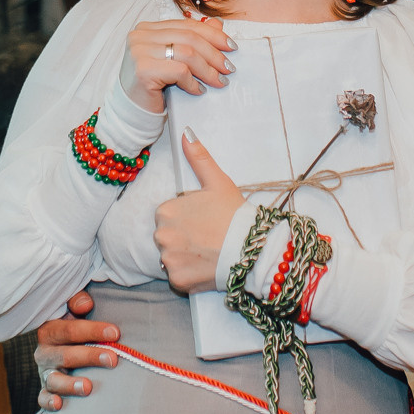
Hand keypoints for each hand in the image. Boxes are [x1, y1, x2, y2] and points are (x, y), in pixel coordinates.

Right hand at [35, 290, 116, 410]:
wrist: (68, 347)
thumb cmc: (78, 327)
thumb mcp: (76, 310)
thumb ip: (78, 301)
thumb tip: (85, 304)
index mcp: (51, 330)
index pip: (69, 329)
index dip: (92, 330)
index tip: (115, 333)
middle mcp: (45, 352)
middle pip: (64, 355)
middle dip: (89, 356)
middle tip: (112, 359)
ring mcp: (45, 373)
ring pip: (53, 379)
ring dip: (69, 384)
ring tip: (88, 387)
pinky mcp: (46, 391)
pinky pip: (43, 398)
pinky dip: (48, 402)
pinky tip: (59, 404)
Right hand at [117, 17, 234, 113]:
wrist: (133, 111)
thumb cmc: (154, 85)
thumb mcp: (174, 59)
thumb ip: (192, 40)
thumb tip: (218, 24)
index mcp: (148, 28)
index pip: (186, 25)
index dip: (212, 34)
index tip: (231, 46)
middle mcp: (140, 35)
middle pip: (189, 37)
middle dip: (214, 53)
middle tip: (229, 68)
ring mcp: (139, 51)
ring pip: (187, 53)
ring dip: (208, 69)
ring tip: (219, 81)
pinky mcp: (143, 70)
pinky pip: (179, 71)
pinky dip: (193, 82)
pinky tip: (198, 90)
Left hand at [151, 132, 243, 294]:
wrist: (252, 249)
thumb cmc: (235, 214)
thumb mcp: (218, 182)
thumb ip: (199, 158)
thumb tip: (186, 133)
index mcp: (165, 211)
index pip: (169, 215)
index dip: (188, 218)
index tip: (205, 221)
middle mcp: (162, 236)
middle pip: (168, 237)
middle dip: (184, 237)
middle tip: (208, 237)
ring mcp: (169, 260)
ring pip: (173, 257)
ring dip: (186, 256)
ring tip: (209, 252)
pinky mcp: (178, 281)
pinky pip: (179, 277)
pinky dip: (190, 274)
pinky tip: (207, 266)